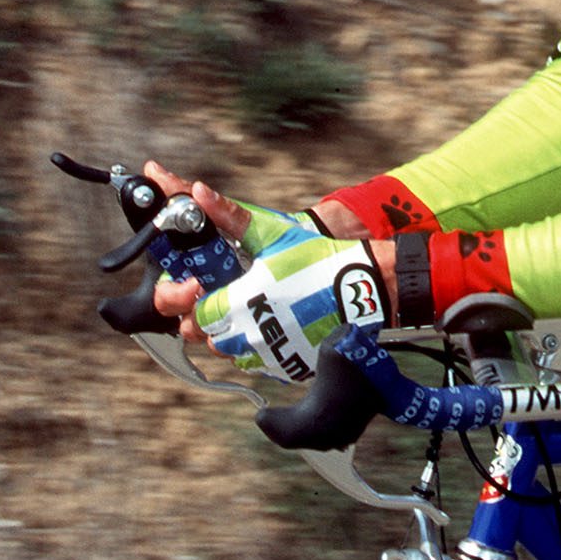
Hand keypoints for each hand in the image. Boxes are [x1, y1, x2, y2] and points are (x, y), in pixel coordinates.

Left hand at [147, 162, 396, 381]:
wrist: (364, 287)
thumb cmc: (316, 258)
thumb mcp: (272, 234)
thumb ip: (230, 216)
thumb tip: (199, 192)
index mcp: (239, 302)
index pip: (196, 314)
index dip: (199, 301)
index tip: (211, 290)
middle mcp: (250, 334)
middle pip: (209, 338)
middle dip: (214, 321)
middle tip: (231, 302)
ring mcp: (271, 355)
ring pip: (233, 355)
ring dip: (236, 337)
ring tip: (255, 315)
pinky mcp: (289, 367)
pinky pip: (261, 365)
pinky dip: (263, 350)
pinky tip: (278, 328)